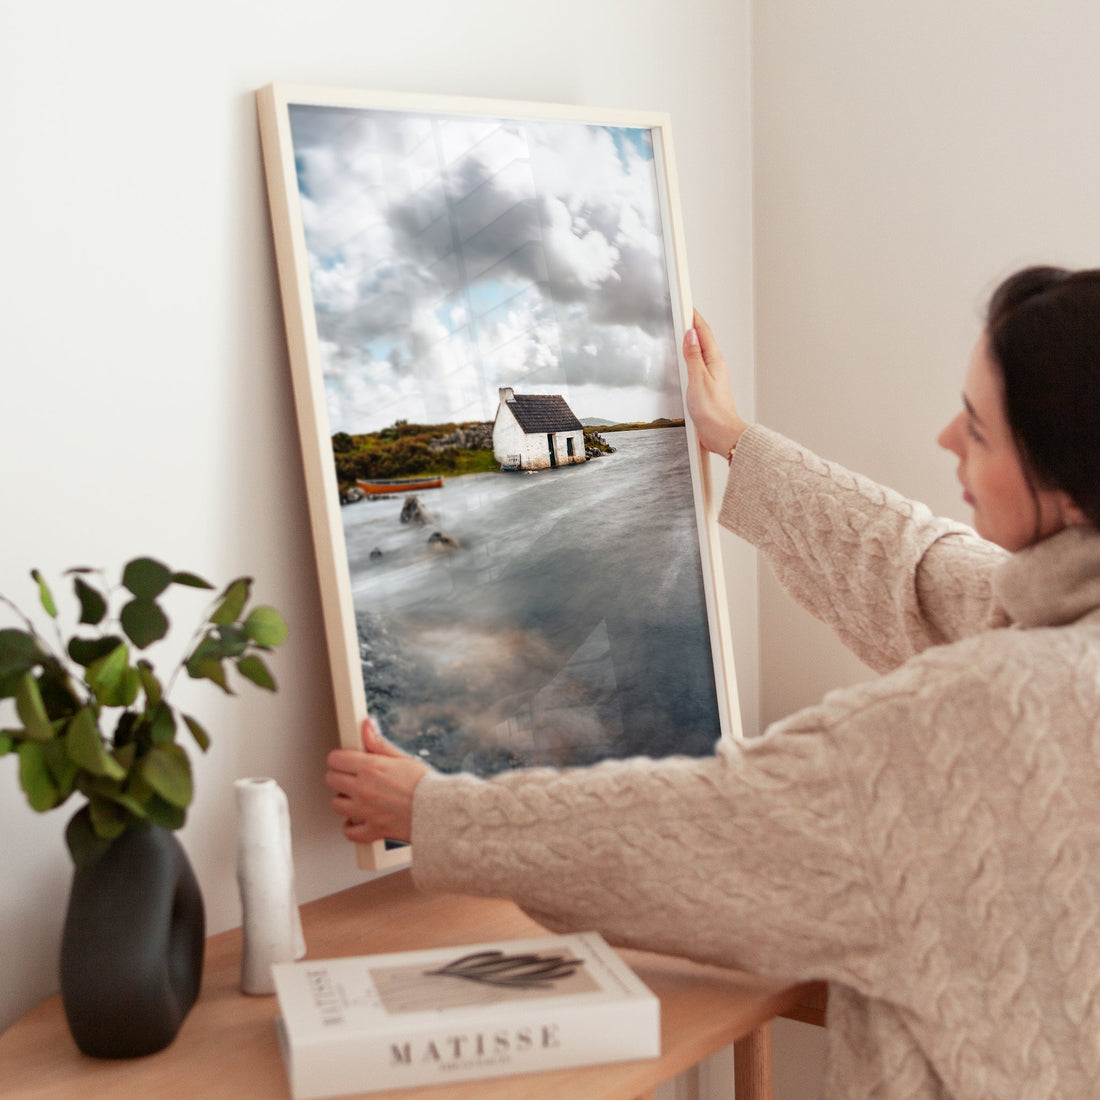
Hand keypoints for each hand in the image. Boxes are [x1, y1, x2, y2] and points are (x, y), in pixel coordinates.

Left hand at [325, 717, 429, 844]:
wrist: (440, 811)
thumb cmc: (425, 784)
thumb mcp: (401, 758)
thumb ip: (378, 744)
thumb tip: (366, 726)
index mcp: (371, 768)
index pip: (336, 759)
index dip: (340, 758)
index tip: (345, 760)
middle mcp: (364, 789)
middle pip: (331, 780)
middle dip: (339, 776)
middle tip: (351, 777)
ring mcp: (366, 811)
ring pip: (336, 805)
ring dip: (344, 800)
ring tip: (356, 797)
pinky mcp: (372, 829)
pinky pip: (349, 832)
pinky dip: (351, 827)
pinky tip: (358, 820)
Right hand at [683, 310, 748, 456]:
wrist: (721, 434)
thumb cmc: (713, 411)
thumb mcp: (698, 379)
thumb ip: (693, 356)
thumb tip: (690, 335)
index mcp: (714, 361)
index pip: (703, 332)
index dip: (694, 317)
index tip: (686, 305)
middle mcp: (715, 366)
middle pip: (703, 340)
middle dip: (692, 325)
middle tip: (682, 312)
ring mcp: (712, 376)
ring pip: (700, 352)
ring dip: (691, 341)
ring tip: (682, 330)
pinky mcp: (707, 387)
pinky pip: (697, 365)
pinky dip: (690, 357)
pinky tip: (685, 359)